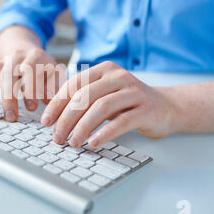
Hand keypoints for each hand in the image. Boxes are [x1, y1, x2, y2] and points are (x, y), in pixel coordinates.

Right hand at [0, 48, 59, 121]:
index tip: (32, 108)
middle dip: (9, 97)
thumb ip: (54, 86)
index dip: (30, 89)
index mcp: (35, 56)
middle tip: (11, 117)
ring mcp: (1, 61)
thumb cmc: (45, 70)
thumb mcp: (55, 74)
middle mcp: (16, 56)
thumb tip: (48, 101)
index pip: (30, 70)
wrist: (32, 54)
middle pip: (8, 74)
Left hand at [40, 61, 177, 147]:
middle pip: (85, 96)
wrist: (167, 107)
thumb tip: (53, 118)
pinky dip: (105, 133)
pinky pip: (122, 122)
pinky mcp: (146, 110)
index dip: (57, 103)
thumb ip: (83, 99)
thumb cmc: (128, 102)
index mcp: (104, 70)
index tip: (46, 121)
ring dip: (83, 127)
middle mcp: (119, 77)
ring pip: (101, 108)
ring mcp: (134, 92)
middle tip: (57, 137)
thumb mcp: (105, 94)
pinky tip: (93, 143)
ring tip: (72, 143)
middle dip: (66, 118)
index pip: (74, 84)